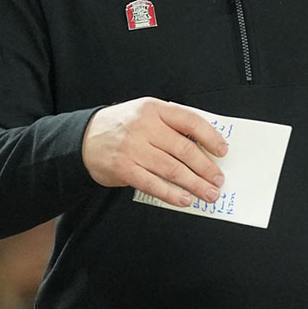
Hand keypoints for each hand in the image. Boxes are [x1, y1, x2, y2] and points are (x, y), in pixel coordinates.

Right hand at [81, 97, 227, 206]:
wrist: (84, 139)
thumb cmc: (120, 126)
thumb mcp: (145, 113)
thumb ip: (170, 124)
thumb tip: (204, 144)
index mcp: (153, 109)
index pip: (190, 121)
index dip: (210, 137)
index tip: (223, 151)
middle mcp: (144, 127)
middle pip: (184, 149)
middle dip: (206, 167)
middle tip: (218, 179)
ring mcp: (134, 148)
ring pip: (173, 169)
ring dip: (195, 184)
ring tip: (208, 193)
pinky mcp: (125, 169)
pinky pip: (154, 184)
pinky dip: (172, 194)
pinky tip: (185, 199)